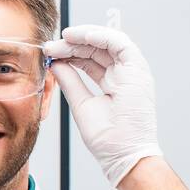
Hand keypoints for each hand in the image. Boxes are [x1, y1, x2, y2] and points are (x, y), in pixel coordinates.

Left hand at [41, 25, 163, 186]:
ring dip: (84, 37)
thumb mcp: (81, 104)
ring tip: (63, 38)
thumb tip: (55, 64)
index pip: (90, 59)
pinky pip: (120, 43)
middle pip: (97, 49)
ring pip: (108, 42)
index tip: (50, 53)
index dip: (70, 53)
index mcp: (113, 83)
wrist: (122, 154)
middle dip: (73, 45)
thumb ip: (70, 82)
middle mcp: (124, 74)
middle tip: (51, 46)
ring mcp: (132, 71)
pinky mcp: (138, 69)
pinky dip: (101, 36)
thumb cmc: (107, 138)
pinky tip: (81, 36)